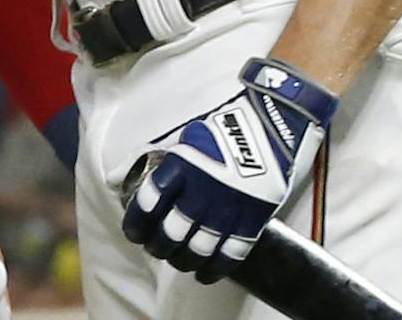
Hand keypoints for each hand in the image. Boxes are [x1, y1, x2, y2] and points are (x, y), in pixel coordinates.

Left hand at [122, 58, 338, 282]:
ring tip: (178, 262)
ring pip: (198, 248)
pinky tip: (205, 274)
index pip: (148, 203)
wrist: (269, 127)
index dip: (136, 223)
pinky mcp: (250, 220)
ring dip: (183, 261)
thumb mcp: (187, 140)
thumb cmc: (223, 131)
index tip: (134, 233)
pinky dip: (215, 268)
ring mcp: (225, 209)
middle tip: (156, 248)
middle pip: (170, 232)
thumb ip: (167, 165)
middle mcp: (199, 192)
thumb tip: (132, 181)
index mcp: (180, 167)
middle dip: (158, 246)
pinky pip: (230, 253)